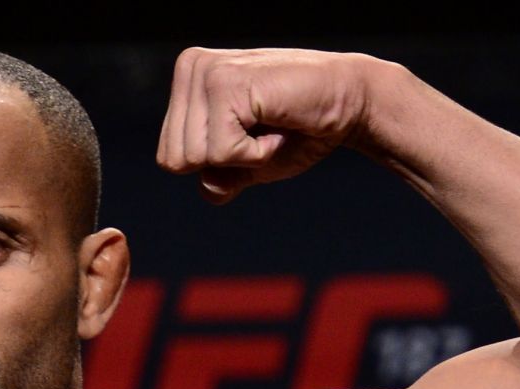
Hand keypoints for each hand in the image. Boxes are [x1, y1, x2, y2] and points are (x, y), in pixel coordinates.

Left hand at [156, 48, 377, 204]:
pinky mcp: (227, 82)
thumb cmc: (299, 132)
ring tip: (270, 125)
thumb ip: (218, 179)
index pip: (169, 157)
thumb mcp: (247, 166)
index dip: (215, 164)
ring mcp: (207, 71)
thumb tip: (208, 188)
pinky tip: (278, 123)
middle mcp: (191, 68)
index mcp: (186, 82)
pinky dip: (255, 154)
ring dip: (242, 157)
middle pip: (176, 160)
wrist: (350, 104)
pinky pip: (220, 152)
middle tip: (262, 131)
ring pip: (194, 157)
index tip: (250, 137)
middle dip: (225, 162)